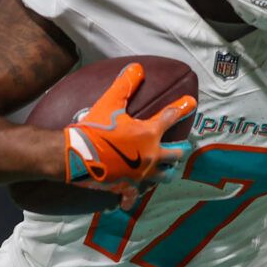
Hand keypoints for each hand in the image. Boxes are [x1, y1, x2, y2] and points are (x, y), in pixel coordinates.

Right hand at [63, 62, 194, 188]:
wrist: (75, 155)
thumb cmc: (94, 128)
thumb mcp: (110, 103)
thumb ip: (125, 85)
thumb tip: (137, 67)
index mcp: (149, 134)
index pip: (170, 117)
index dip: (182, 107)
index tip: (191, 103)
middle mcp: (150, 156)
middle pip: (175, 154)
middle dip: (181, 149)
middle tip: (183, 147)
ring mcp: (140, 175)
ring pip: (163, 176)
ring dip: (166, 172)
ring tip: (167, 170)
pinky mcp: (126, 188)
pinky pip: (133, 196)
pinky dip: (132, 197)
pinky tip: (131, 199)